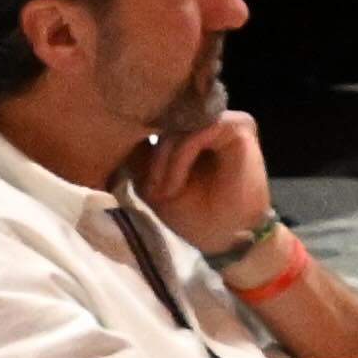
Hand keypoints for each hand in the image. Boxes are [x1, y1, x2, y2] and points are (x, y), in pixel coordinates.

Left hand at [128, 101, 274, 252]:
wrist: (229, 238)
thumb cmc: (195, 214)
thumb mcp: (155, 185)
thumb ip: (142, 159)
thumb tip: (121, 134)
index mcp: (188, 130)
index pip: (158, 121)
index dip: (143, 145)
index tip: (137, 180)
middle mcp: (206, 120)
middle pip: (167, 123)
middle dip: (155, 159)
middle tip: (151, 191)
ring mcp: (222, 120)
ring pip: (179, 128)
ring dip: (165, 162)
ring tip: (164, 193)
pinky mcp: (236, 126)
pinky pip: (197, 133)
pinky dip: (180, 159)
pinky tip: (174, 187)